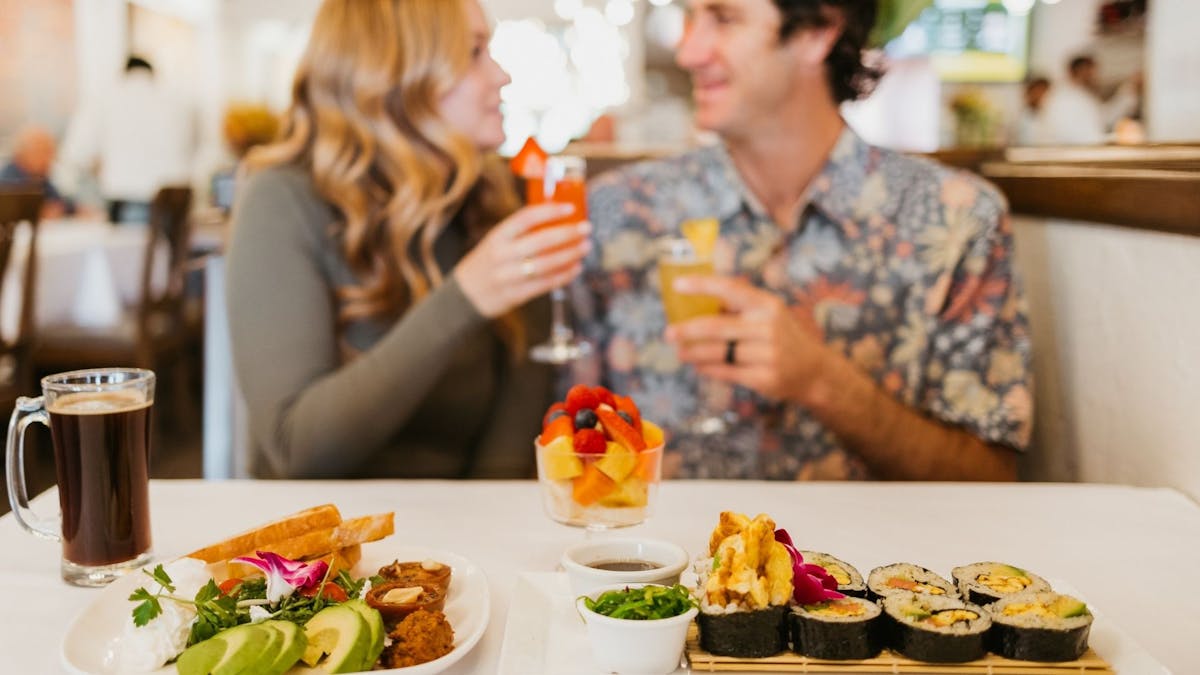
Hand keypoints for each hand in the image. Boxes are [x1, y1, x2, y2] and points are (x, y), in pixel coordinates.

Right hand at [454, 203, 590, 317]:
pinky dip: (564, 275)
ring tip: (586, 247)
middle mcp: (502, 255)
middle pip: (540, 241)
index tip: (571, 208)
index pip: (525, 218)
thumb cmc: (489, 261)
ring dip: (570, 255)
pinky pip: (545, 284)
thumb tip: (559, 219)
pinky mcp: (516, 294)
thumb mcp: (497, 241)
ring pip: (546, 264)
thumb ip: (521, 233)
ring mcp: (508, 276)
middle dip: (567, 233)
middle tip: (586, 228)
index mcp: (497, 236)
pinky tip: (576, 267)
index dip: (550, 211)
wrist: (466, 294)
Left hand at [663, 275, 830, 402]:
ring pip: (719, 353)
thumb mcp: (769, 314)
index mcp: (767, 305)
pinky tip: (697, 366)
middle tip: (668, 333)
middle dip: (687, 330)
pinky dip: (707, 369)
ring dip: (694, 353)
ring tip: (680, 352)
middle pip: (717, 327)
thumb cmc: (782, 337)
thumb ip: (739, 308)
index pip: (730, 288)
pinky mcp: (764, 378)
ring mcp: (767, 354)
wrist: (814, 371)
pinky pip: (727, 372)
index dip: (702, 285)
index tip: (677, 285)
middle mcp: (768, 327)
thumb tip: (694, 304)